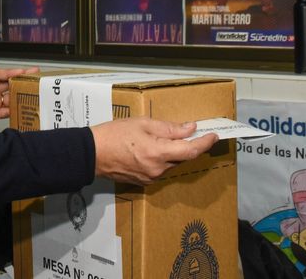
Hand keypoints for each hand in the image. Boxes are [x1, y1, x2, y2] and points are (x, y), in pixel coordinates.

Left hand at [0, 67, 37, 126]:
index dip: (10, 72)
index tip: (22, 72)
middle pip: (8, 83)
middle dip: (22, 79)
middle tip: (37, 76)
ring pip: (11, 96)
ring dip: (22, 95)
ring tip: (36, 94)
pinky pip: (8, 110)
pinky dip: (17, 110)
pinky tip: (26, 109)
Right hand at [90, 117, 217, 184]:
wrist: (91, 154)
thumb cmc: (114, 134)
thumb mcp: (142, 123)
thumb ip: (169, 128)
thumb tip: (190, 129)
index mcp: (158, 153)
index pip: (191, 150)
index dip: (205, 143)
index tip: (213, 135)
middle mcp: (158, 169)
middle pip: (182, 157)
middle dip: (188, 145)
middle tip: (190, 132)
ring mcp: (151, 178)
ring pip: (171, 164)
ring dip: (173, 152)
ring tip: (163, 139)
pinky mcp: (144, 182)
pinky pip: (161, 169)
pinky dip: (162, 159)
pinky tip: (151, 149)